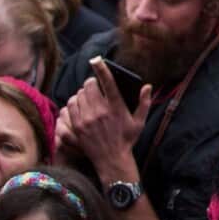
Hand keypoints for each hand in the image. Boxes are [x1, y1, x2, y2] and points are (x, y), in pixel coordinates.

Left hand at [61, 59, 152, 173]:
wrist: (111, 159)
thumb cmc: (127, 139)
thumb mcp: (140, 121)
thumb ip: (144, 102)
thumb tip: (147, 86)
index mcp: (116, 107)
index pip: (107, 82)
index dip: (101, 68)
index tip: (97, 59)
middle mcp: (100, 111)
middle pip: (89, 86)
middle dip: (91, 83)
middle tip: (95, 86)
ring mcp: (87, 118)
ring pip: (78, 95)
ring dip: (82, 93)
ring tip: (88, 96)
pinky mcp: (77, 126)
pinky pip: (71, 106)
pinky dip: (74, 102)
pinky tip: (80, 105)